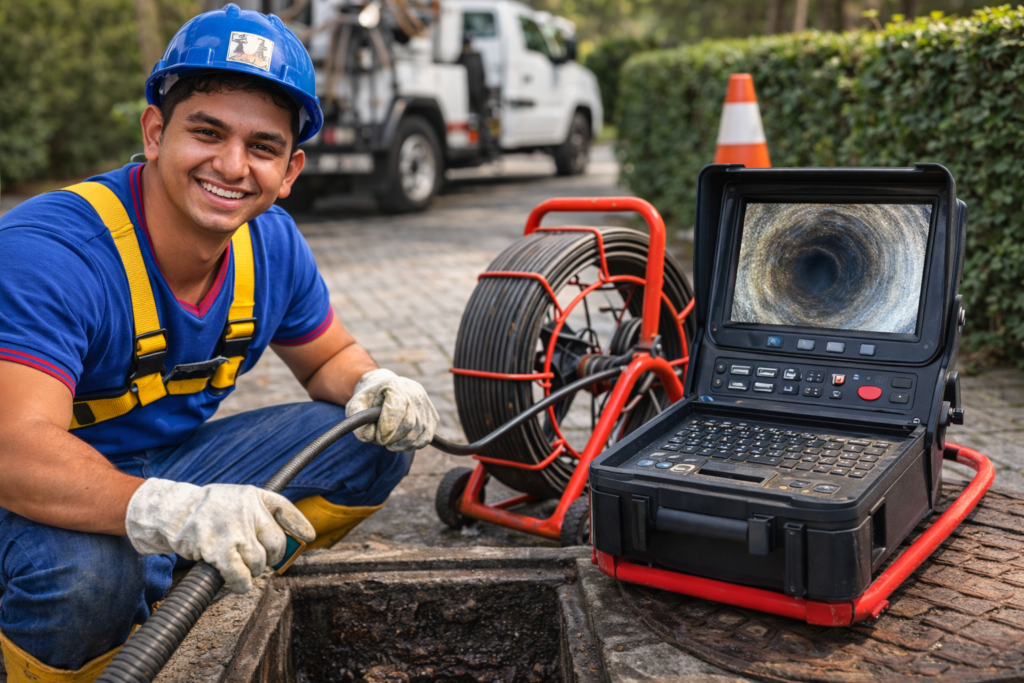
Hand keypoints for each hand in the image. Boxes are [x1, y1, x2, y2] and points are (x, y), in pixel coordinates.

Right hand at [125, 478, 315, 592]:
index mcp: (255, 496)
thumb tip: (296, 535)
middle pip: (276, 544)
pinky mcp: (219, 551)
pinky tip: (239, 582)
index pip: (285, 509)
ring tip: (240, 566)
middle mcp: (248, 511)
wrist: (174, 513)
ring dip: (252, 570)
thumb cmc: (209, 510)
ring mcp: (234, 531)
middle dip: (270, 558)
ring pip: (259, 562)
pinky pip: (241, 575)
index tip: (309, 537)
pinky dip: (242, 583)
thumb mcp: (238, 499)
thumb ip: (261, 512)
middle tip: (258, 560)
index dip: (299, 525)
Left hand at [346, 368, 437, 450]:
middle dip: (393, 438)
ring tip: (389, 440)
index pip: (396, 409)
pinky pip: (425, 437)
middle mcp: (414, 392)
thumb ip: (357, 419)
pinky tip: (400, 441)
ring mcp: (426, 404)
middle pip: (409, 424)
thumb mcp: (355, 405)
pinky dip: (412, 444)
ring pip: (419, 433)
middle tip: (381, 440)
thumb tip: (371, 435)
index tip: (378, 437)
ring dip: (402, 443)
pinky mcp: (432, 416)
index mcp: (394, 385)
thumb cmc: (369, 399)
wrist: (383, 390)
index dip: (387, 428)